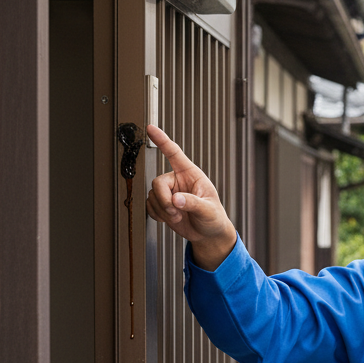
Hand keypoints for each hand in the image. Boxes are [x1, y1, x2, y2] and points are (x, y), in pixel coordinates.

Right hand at [145, 125, 236, 269]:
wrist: (208, 234)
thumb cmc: (214, 218)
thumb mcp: (208, 210)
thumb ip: (193, 203)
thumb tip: (176, 199)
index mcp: (191, 175)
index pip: (174, 153)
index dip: (162, 140)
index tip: (150, 128)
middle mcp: (178, 181)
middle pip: (157, 182)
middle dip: (164, 200)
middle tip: (175, 212)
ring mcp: (169, 193)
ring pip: (152, 196)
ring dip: (163, 211)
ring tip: (179, 217)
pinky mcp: (161, 204)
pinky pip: (149, 206)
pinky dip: (158, 215)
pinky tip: (170, 219)